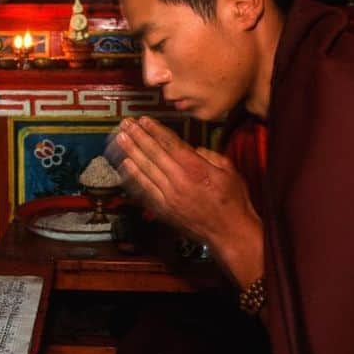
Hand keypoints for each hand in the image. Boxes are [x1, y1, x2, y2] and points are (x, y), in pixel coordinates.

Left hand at [111, 117, 263, 287]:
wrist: (229, 234)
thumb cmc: (232, 202)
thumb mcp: (229, 171)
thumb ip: (209, 155)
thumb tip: (192, 149)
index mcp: (196, 169)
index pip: (170, 144)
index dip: (155, 130)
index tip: (143, 120)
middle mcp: (179, 181)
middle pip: (154, 154)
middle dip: (138, 137)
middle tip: (125, 124)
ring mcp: (169, 197)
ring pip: (146, 170)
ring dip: (131, 152)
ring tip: (120, 139)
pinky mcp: (163, 210)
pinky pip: (145, 189)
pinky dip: (134, 176)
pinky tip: (125, 165)